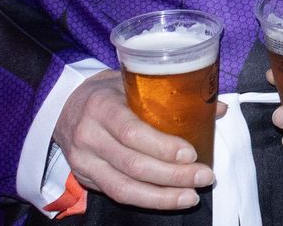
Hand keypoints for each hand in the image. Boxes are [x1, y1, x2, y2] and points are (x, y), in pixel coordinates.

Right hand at [54, 71, 214, 210]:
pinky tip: (171, 199)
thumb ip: (172, 95)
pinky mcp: (87, 179)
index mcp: (102, 106)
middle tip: (204, 176)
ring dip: (162, 197)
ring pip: (124, 188)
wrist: (64, 107)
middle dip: (173, 175)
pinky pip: (118, 194)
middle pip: (132, 164)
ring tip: (192, 196)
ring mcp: (85, 162)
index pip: (132, 131)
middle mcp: (89, 136)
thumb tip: (217, 108)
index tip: (191, 153)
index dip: (162, 146)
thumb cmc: (108, 92)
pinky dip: (147, 200)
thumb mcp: (132, 82)